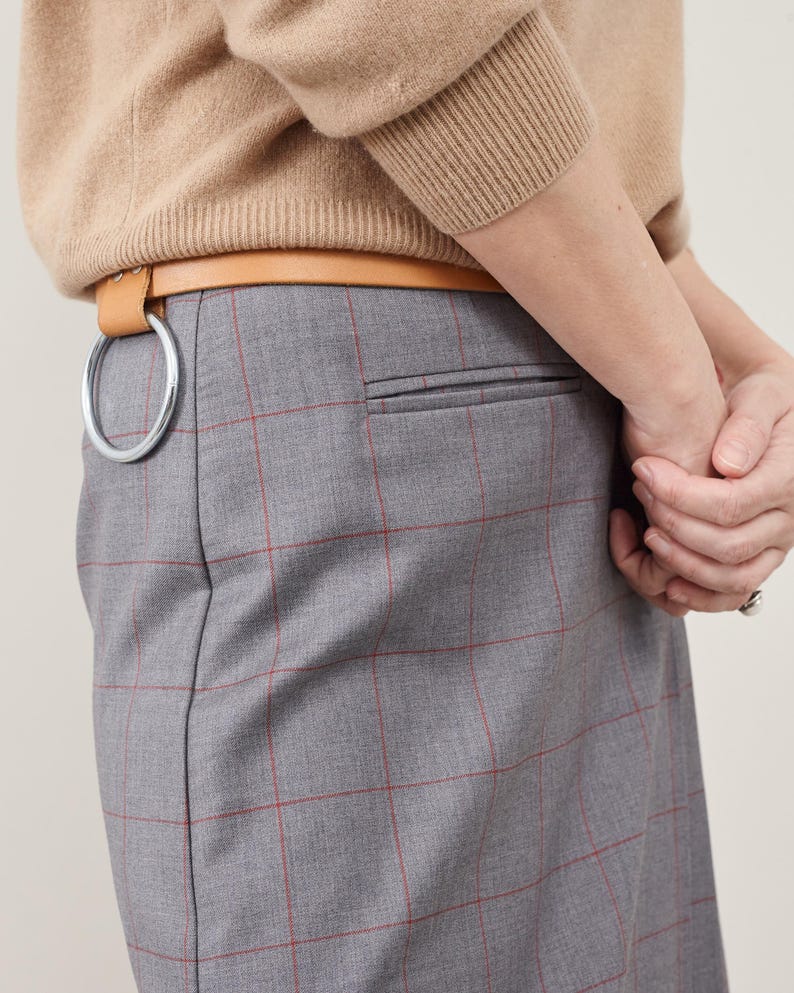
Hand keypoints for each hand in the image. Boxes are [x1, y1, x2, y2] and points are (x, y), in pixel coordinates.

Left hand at [610, 359, 793, 613]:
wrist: (777, 419)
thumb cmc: (764, 403)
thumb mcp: (761, 397)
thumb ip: (747, 427)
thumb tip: (728, 464)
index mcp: (788, 480)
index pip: (730, 503)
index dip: (679, 494)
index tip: (643, 470)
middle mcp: (789, 520)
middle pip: (728, 545)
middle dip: (673, 524)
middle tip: (640, 493)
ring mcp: (777, 545)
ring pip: (731, 577)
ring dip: (681, 562)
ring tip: (647, 533)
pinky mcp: (762, 558)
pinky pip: (735, 594)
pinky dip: (700, 596)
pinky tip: (667, 583)